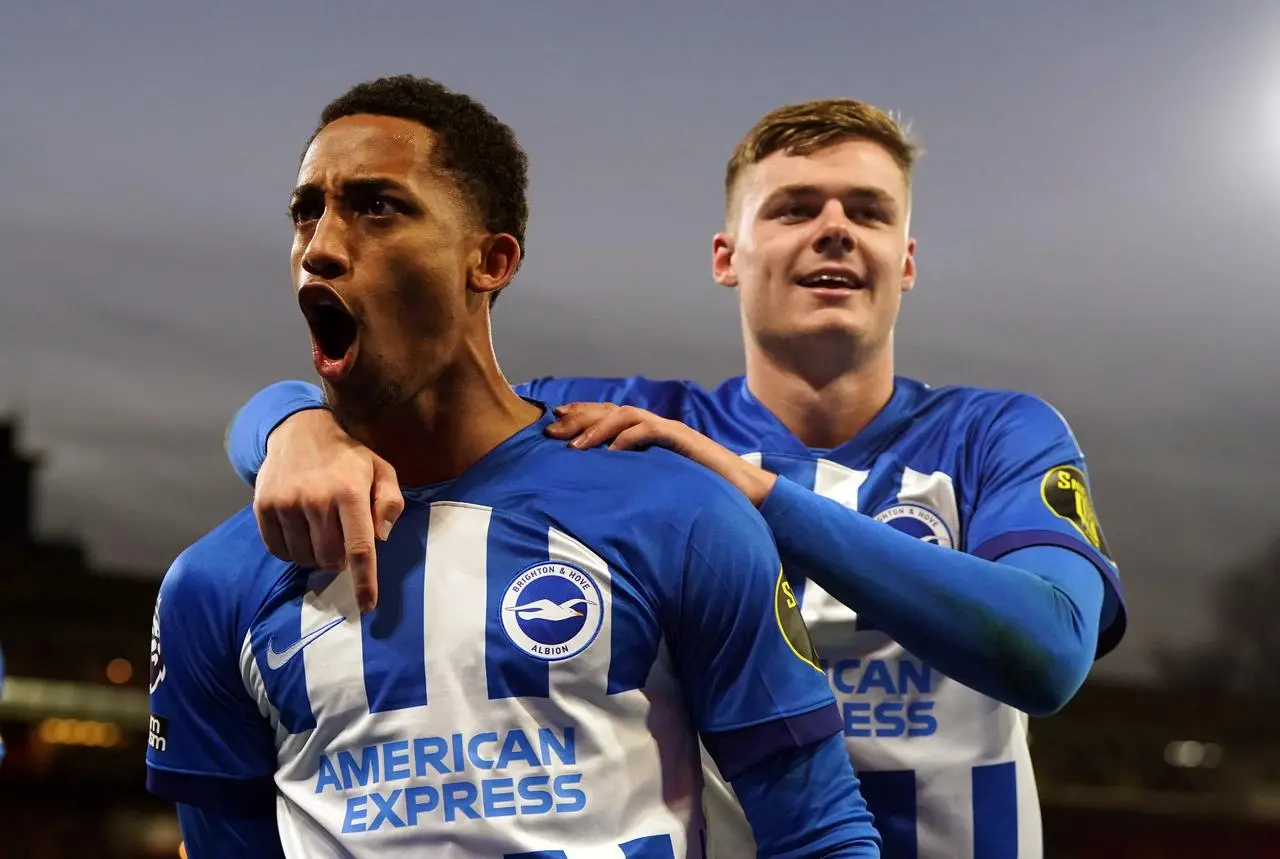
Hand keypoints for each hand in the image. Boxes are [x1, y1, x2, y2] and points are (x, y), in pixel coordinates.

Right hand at [253, 408, 403, 612]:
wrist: (299, 430)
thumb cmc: (348, 457)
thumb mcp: (381, 470)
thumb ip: (390, 502)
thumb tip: (382, 537)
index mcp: (350, 492)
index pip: (359, 548)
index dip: (364, 582)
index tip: (367, 606)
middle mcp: (316, 499)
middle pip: (330, 558)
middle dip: (340, 561)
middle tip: (342, 543)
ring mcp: (287, 503)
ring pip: (304, 558)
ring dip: (316, 557)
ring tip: (322, 535)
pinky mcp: (264, 507)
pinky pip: (279, 550)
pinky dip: (293, 552)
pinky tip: (301, 534)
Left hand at [545, 403, 777, 506]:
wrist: (743, 491)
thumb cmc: (700, 491)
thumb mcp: (658, 483)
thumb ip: (635, 479)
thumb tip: (602, 489)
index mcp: (648, 434)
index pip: (609, 417)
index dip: (581, 416)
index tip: (553, 423)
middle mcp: (656, 426)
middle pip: (610, 411)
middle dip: (579, 417)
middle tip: (550, 429)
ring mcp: (670, 430)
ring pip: (626, 416)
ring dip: (597, 428)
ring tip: (575, 446)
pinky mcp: (683, 440)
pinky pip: (651, 431)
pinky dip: (629, 438)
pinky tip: (611, 452)